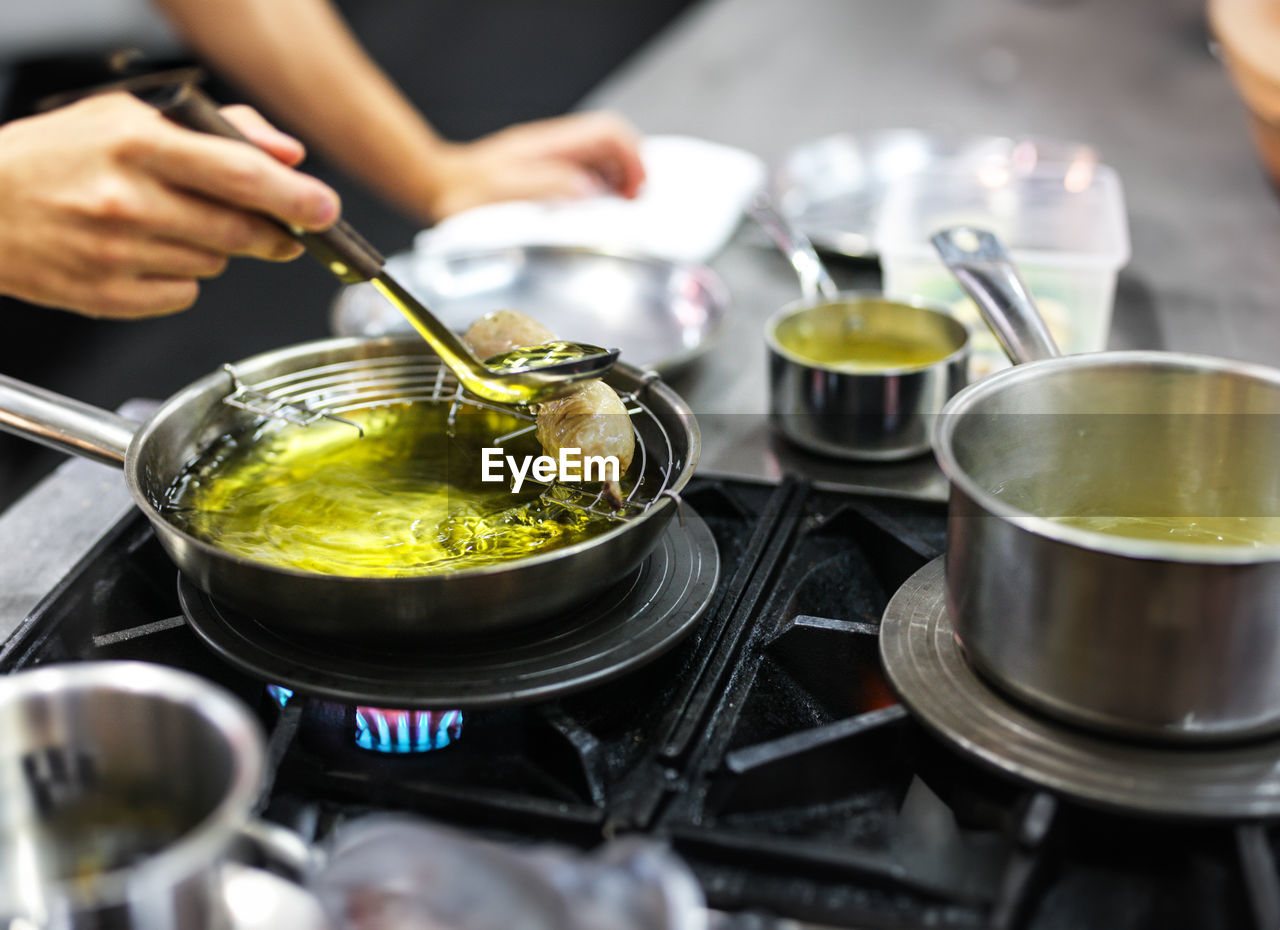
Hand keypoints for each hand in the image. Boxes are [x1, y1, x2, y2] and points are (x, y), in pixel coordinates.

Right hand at [0, 92, 340, 318]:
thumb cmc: (53, 158)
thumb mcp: (126, 117)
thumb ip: (219, 129)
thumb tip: (287, 153)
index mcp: (134, 143)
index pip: (240, 174)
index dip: (295, 196)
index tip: (327, 209)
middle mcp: (127, 200)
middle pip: (239, 231)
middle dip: (274, 234)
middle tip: (282, 231)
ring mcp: (116, 253)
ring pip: (215, 263)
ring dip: (216, 249)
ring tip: (171, 225)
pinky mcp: (108, 295)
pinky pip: (183, 294)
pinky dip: (181, 277)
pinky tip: (147, 254)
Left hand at [424, 111, 645, 220]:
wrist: (438, 189)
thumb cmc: (465, 192)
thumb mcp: (504, 190)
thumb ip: (548, 186)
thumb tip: (587, 190)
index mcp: (550, 145)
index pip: (608, 132)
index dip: (632, 157)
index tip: (634, 190)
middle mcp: (555, 148)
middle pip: (612, 146)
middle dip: (630, 173)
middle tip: (630, 205)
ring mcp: (552, 161)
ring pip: (601, 163)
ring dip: (615, 185)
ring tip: (613, 214)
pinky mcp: (546, 177)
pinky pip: (584, 179)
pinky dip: (597, 195)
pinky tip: (589, 217)